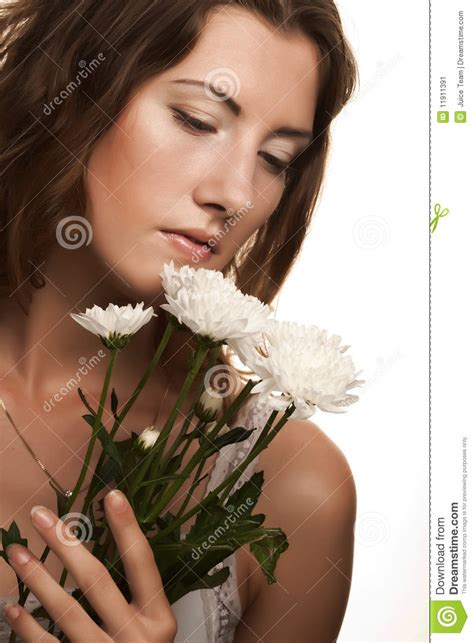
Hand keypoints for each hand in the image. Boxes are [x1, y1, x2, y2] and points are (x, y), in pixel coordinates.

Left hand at [4, 490, 177, 641]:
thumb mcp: (155, 628)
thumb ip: (140, 595)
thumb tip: (119, 541)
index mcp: (160, 620)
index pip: (143, 563)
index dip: (127, 528)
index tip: (110, 494)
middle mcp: (135, 638)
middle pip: (96, 581)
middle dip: (66, 544)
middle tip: (40, 515)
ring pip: (66, 610)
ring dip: (37, 577)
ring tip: (15, 551)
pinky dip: (28, 628)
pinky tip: (13, 608)